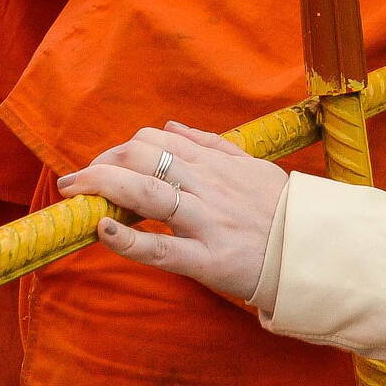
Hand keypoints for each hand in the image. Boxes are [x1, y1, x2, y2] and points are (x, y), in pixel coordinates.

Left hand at [57, 123, 285, 301]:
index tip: (104, 166)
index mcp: (217, 164)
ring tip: (74, 193)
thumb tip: (170, 126)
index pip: (157, 142)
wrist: (310, 250)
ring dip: (103, 188)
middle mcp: (208, 187)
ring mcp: (205, 222)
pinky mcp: (205, 259)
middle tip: (78, 182)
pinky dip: (128, 240)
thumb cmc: (280, 209)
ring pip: (147, 193)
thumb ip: (212, 145)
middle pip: (144, 159)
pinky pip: (160, 248)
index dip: (120, 150)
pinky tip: (104, 231)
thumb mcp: (253, 166)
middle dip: (102, 166)